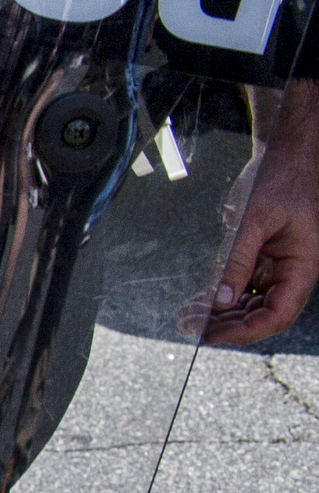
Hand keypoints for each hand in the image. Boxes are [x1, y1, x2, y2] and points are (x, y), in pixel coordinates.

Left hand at [204, 92, 318, 345]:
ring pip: (254, 306)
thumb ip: (238, 261)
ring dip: (223, 315)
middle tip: (192, 330)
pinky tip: (200, 302)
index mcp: (302, 267)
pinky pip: (247, 289)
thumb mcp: (254, 220)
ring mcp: (281, 268)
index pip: (277, 316)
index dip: (246, 332)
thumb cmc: (280, 180)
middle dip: (228, 326)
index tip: (213, 337)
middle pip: (263, 316)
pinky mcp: (267, 261)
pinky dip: (224, 297)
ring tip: (190, 318)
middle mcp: (294, 273)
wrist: (289, 156)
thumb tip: (220, 299)